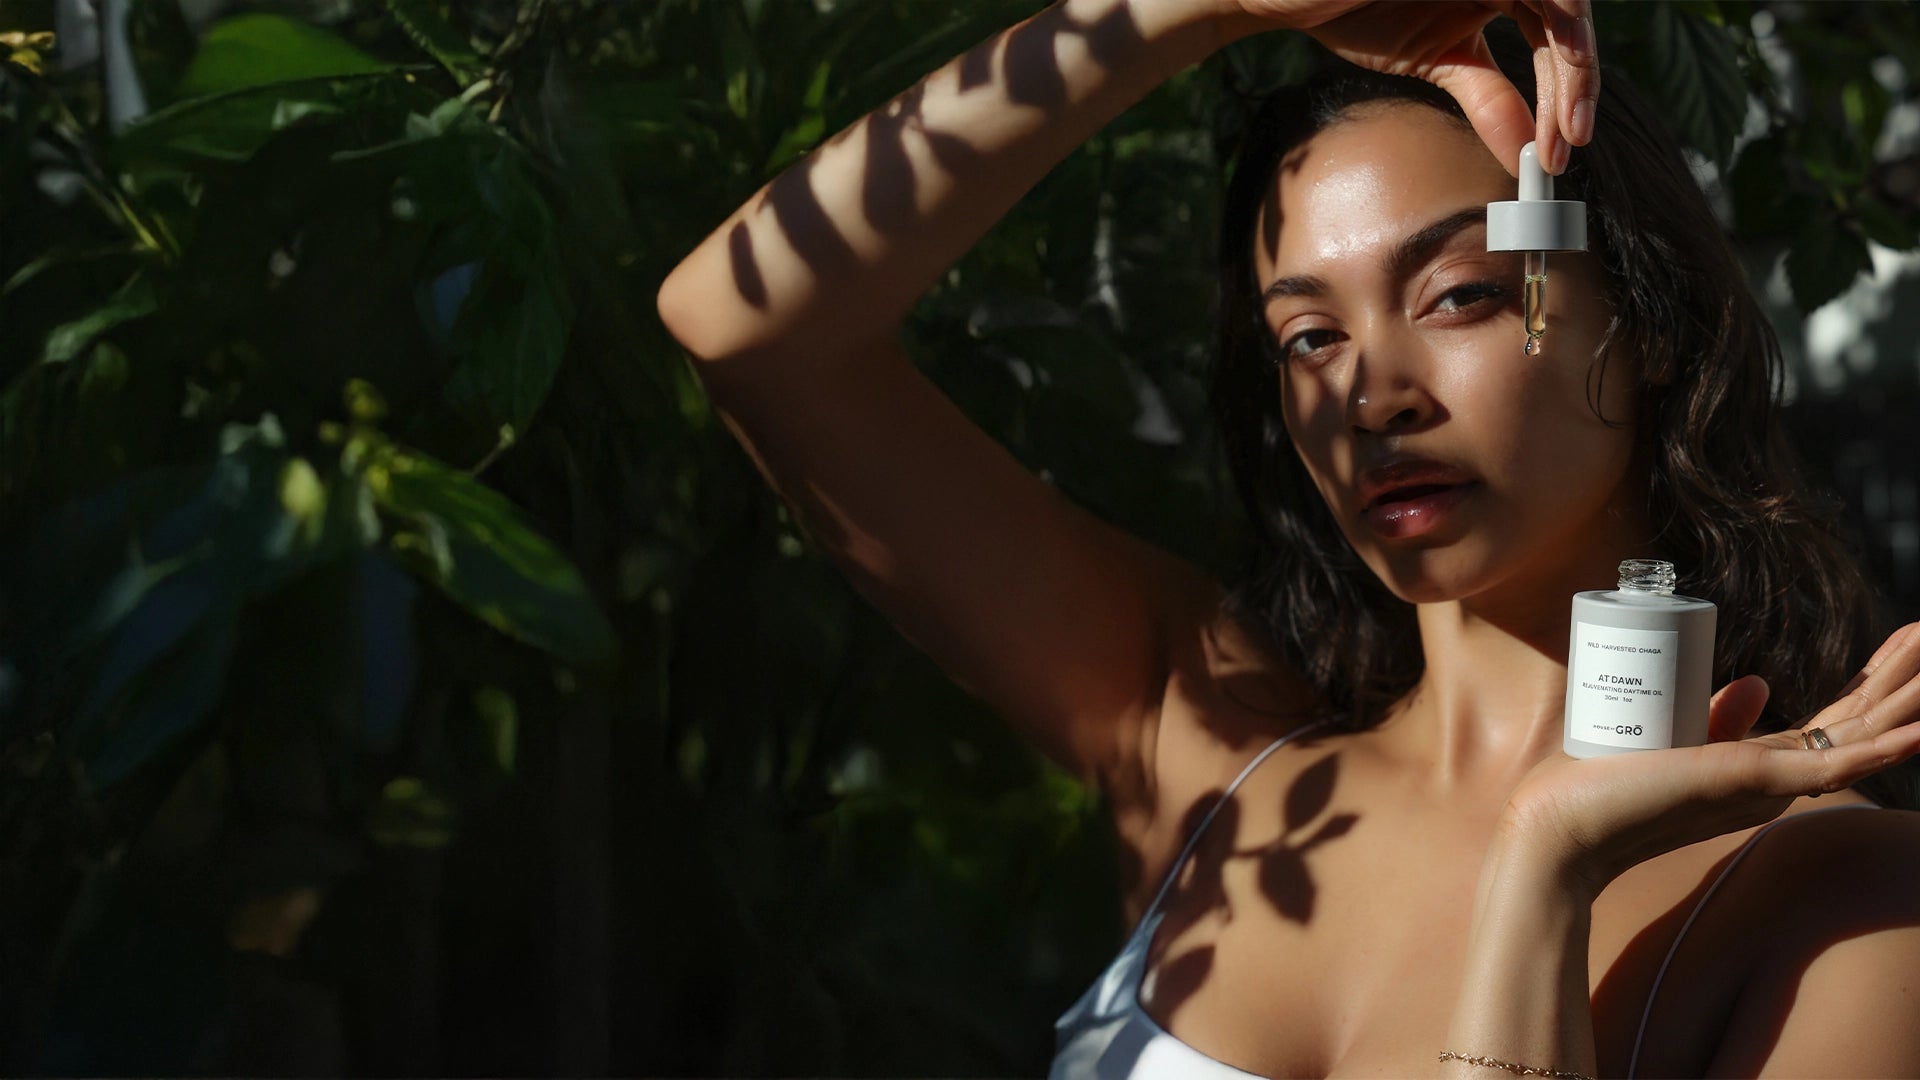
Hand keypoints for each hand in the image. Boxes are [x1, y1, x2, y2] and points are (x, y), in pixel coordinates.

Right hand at [1209, 1, 1597, 176]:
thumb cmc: (1352, 12)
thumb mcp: (1436, 62)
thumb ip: (1487, 98)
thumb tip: (1527, 153)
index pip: (1553, 39)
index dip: (1568, 92)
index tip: (1561, 151)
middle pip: (1568, 18)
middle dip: (1579, 83)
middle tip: (1569, 142)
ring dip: (1572, 57)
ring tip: (1565, 118)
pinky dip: (1546, 18)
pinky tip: (1546, 58)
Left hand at [1500, 622, 1919, 895]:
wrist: (1564, 827)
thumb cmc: (1609, 789)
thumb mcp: (1678, 735)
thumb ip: (1717, 713)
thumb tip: (1759, 680)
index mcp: (1765, 765)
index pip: (1840, 716)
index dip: (1876, 677)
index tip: (1905, 639)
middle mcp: (1778, 777)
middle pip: (1858, 717)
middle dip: (1899, 674)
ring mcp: (1771, 783)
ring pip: (1860, 733)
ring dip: (1906, 697)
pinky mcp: (1753, 784)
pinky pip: (1834, 766)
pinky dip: (1882, 751)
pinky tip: (1919, 732)